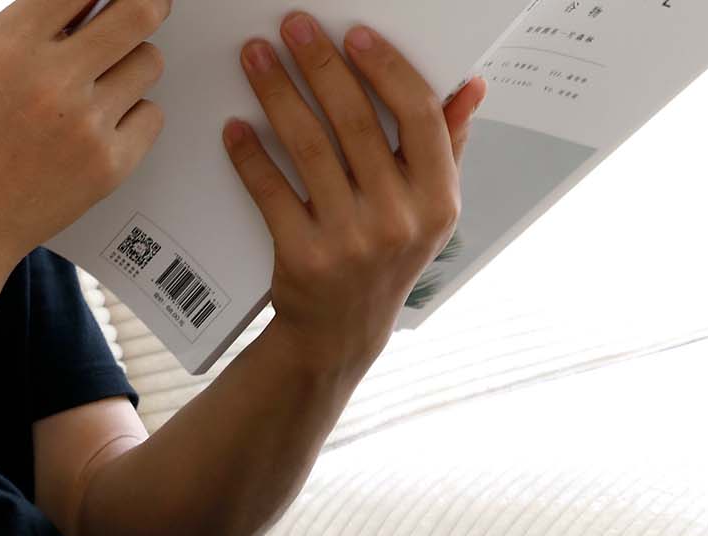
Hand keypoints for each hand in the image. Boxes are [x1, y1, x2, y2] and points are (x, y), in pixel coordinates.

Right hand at [0, 0, 172, 277]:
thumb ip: (26, 24)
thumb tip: (88, 2)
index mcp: (10, 45)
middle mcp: (51, 81)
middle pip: (140, 11)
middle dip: (147, 4)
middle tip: (147, 8)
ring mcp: (84, 126)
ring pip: (148, 62)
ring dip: (131, 67)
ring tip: (100, 88)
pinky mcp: (107, 166)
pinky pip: (151, 115)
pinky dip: (132, 118)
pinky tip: (100, 130)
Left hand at [222, 13, 485, 364]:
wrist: (341, 333)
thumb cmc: (386, 259)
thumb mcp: (430, 211)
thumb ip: (447, 147)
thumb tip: (471, 86)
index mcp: (437, 199)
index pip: (417, 115)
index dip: (385, 69)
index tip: (353, 34)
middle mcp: (397, 220)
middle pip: (354, 122)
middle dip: (319, 64)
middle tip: (292, 26)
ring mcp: (348, 242)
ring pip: (309, 149)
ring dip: (277, 94)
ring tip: (255, 58)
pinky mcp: (303, 259)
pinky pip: (272, 193)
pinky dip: (251, 156)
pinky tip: (237, 125)